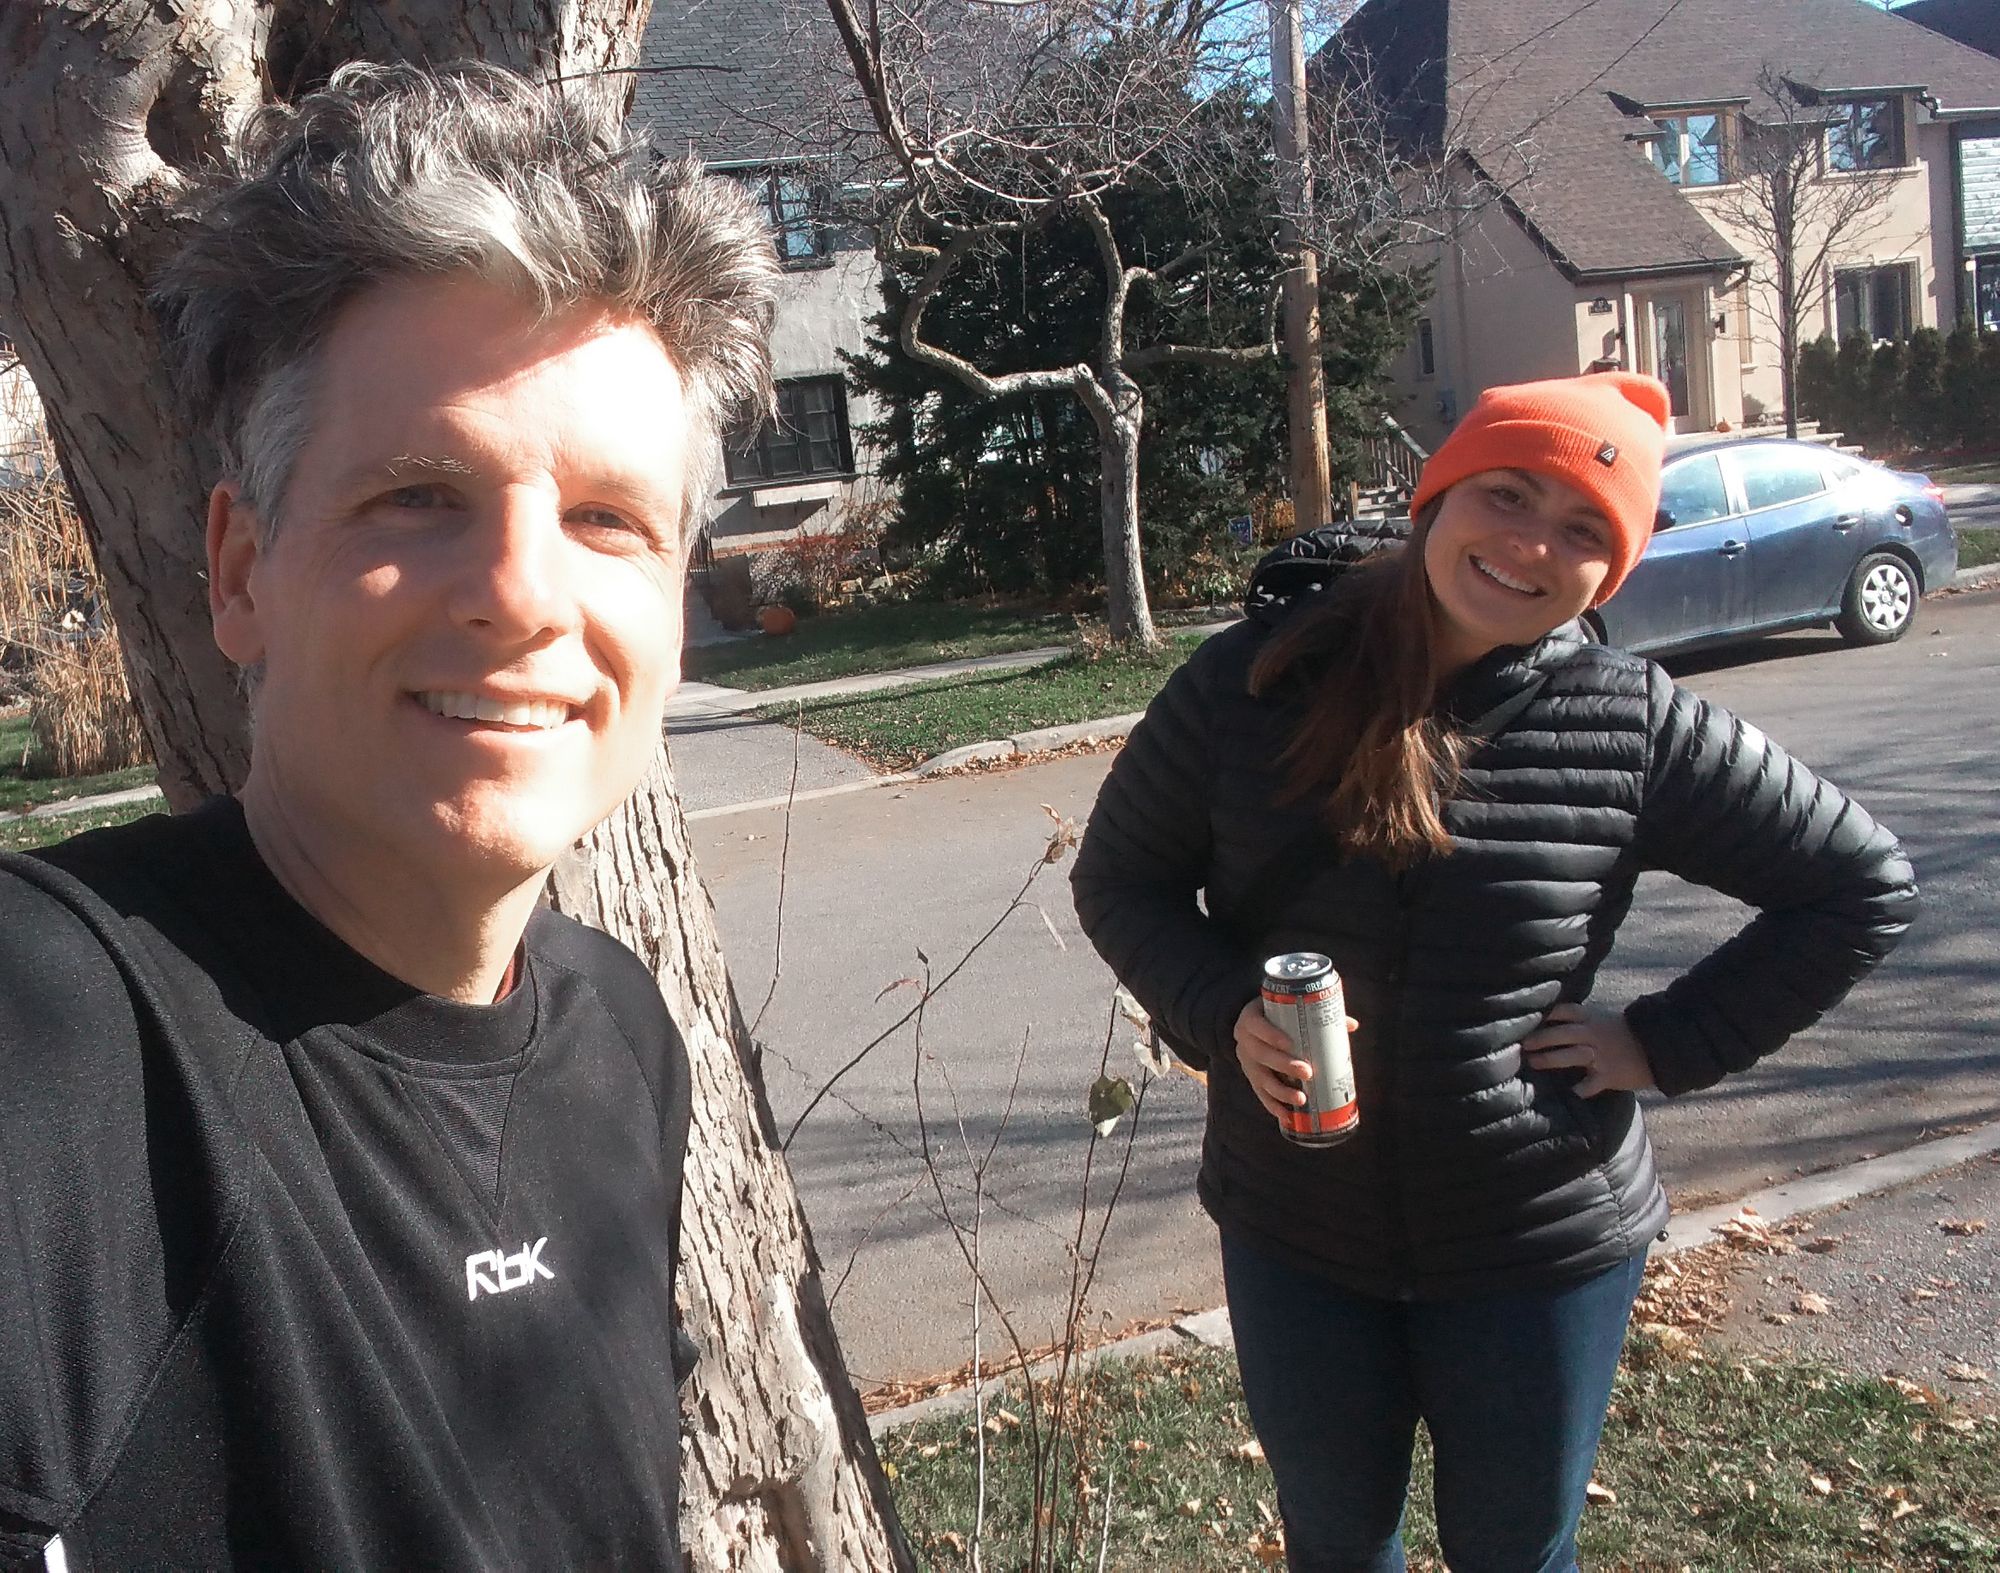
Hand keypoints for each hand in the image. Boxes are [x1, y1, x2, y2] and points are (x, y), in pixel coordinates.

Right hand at [1234, 999, 1360, 1123]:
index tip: (1290, 1044)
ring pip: (1261, 1079)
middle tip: (1307, 1072)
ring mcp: (1246, 1062)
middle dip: (1283, 1065)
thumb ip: (1318, 1016)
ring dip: (1280, 1091)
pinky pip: (1261, 1094)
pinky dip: (1273, 1106)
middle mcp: (1245, 1041)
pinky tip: (1287, 1116)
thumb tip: (1352, 1024)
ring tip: (1301, 1099)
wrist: (1255, 1024)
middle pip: (1260, 1054)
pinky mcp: (1251, 1078)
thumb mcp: (1288, 1010)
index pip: (1257, 1025)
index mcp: (1251, 1019)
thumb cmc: (1276, 1015)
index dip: (1271, 1035)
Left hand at [1521, 1002, 1655, 1096]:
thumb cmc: (1624, 1034)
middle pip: (1564, 1033)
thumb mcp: (1602, 1019)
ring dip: (1551, 1059)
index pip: (1565, 1010)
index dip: (1546, 1014)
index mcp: (1591, 1018)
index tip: (1526, 1018)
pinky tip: (1568, 1093)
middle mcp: (1594, 1034)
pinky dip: (1580, 1089)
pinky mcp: (1609, 1076)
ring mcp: (1601, 1055)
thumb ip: (1579, 1020)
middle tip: (1524, 1044)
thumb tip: (1547, 1022)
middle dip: (1542, 1038)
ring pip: (1573, 1055)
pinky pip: (1591, 1084)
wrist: (1658, 1049)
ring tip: (1534, 1062)